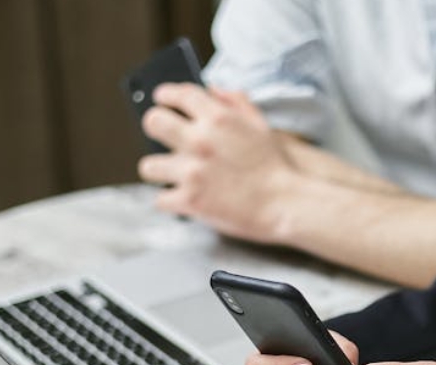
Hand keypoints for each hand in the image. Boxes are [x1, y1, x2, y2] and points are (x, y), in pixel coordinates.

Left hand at [138, 84, 300, 243]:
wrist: (286, 205)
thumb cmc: (276, 167)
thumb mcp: (261, 126)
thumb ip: (235, 103)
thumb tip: (212, 90)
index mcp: (217, 118)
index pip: (179, 94)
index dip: (166, 95)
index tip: (161, 99)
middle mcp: (200, 140)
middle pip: (153, 122)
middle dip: (156, 128)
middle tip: (163, 137)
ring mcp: (191, 171)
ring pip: (149, 165)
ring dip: (160, 171)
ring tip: (173, 175)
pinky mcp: (190, 201)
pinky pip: (161, 199)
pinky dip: (172, 202)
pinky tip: (183, 200)